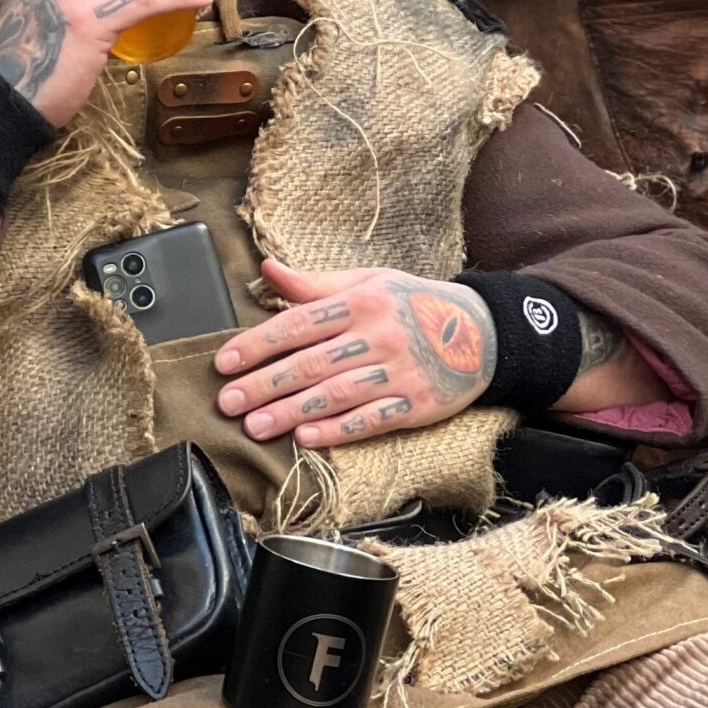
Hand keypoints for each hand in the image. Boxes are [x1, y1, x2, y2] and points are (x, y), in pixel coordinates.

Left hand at [214, 259, 492, 448]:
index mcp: (360, 302)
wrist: (482, 333)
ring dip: (291, 412)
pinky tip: (307, 438)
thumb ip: (315, 284)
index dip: (258, 344)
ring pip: (336, 395)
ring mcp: (398, 372)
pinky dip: (338, 430)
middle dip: (264, 384)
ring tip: (255, 427)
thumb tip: (267, 268)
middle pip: (311, 363)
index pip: (298, 324)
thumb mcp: (369, 281)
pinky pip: (372, 420)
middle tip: (227, 402)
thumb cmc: (414, 304)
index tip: (225, 363)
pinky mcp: (416, 404)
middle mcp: (377, 336)